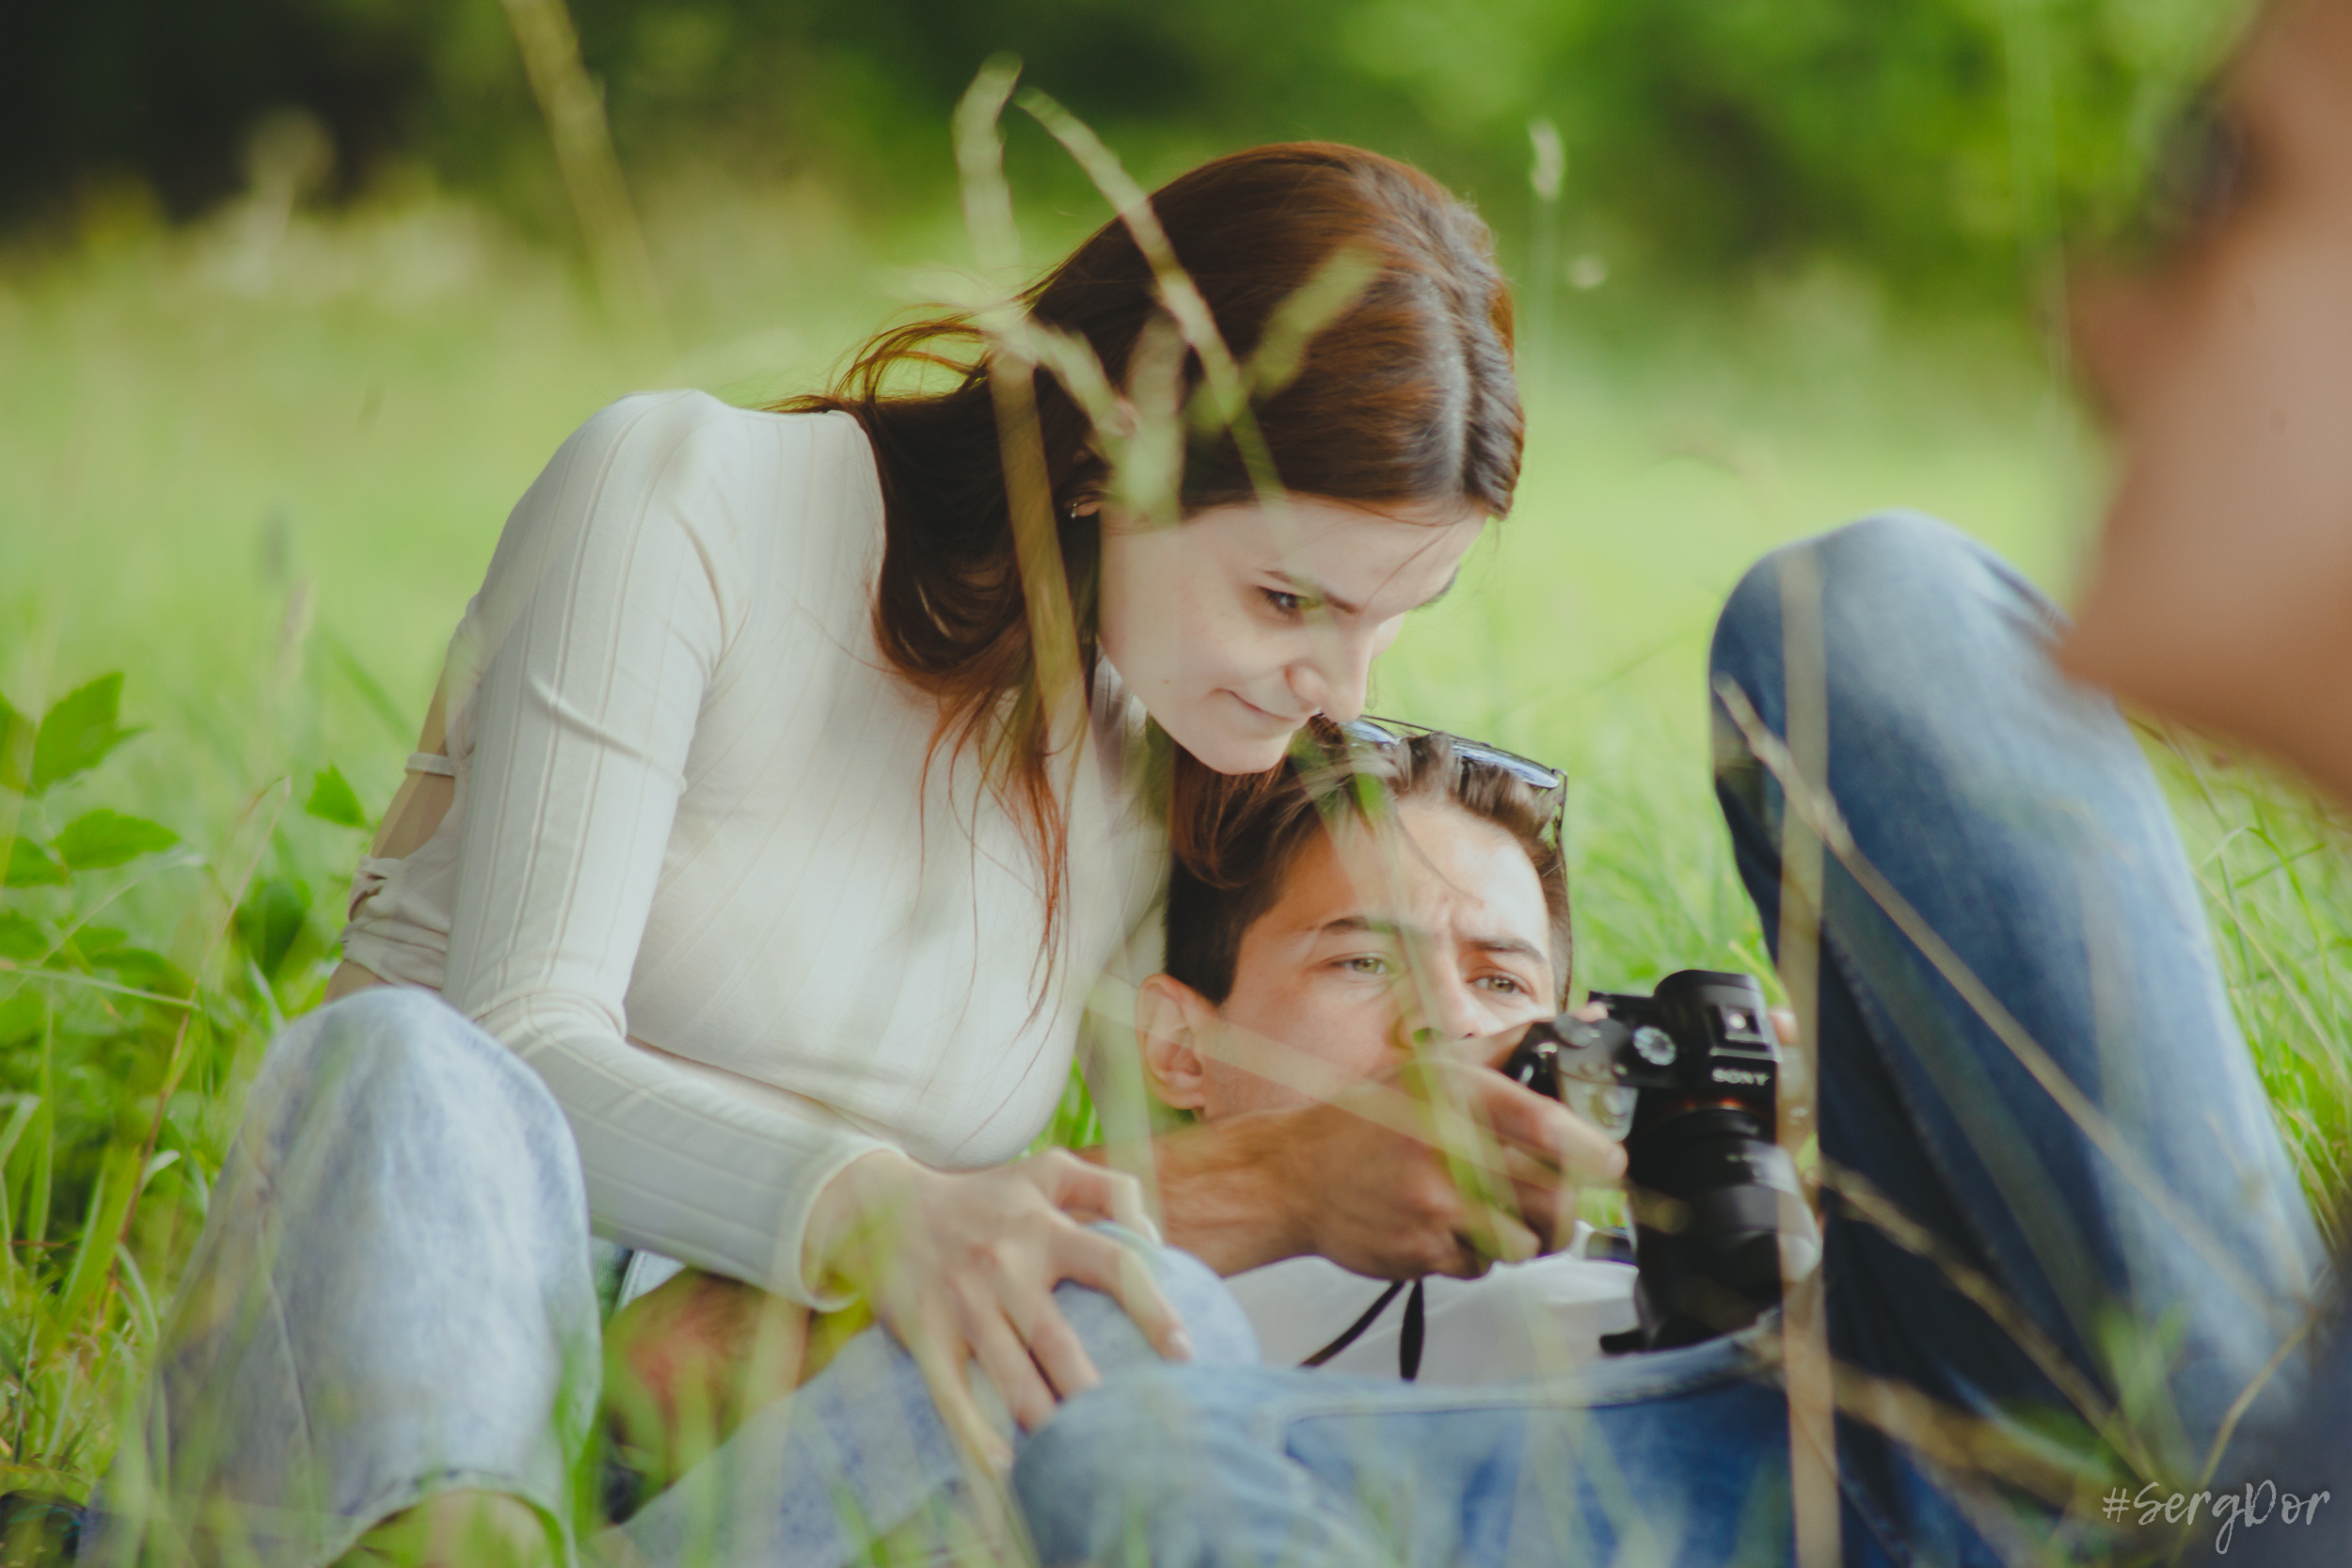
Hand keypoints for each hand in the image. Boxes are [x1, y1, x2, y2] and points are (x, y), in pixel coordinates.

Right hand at [802, 1148, 1190, 1470]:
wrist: (882, 1204)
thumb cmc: (983, 1198)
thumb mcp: (1047, 1171)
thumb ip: (1109, 1189)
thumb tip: (1156, 1238)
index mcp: (1043, 1229)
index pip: (1111, 1264)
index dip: (1151, 1307)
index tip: (1183, 1352)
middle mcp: (1005, 1267)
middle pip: (1057, 1338)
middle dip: (1092, 1388)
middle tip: (1134, 1430)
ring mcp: (962, 1303)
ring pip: (1009, 1374)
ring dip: (1043, 1419)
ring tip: (1079, 1459)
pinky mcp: (923, 1333)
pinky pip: (950, 1391)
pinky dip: (974, 1432)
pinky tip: (1003, 1468)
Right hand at [1275, 1044, 1625, 1279]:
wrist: (1294, 1174)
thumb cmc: (1370, 1119)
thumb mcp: (1436, 1067)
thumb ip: (1514, 1047)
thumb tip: (1586, 1025)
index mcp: (1457, 1097)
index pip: (1550, 1129)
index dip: (1594, 1151)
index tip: (1608, 1161)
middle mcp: (1447, 1150)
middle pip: (1551, 1198)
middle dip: (1561, 1206)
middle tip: (1549, 1198)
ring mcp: (1433, 1206)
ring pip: (1523, 1242)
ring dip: (1519, 1234)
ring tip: (1490, 1212)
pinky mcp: (1419, 1251)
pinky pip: (1480, 1267)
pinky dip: (1474, 1255)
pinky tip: (1446, 1227)